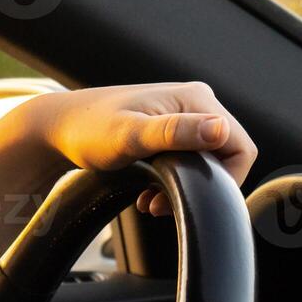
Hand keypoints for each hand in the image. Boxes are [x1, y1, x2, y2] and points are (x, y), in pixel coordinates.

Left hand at [25, 82, 258, 213]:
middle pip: (227, 156)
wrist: (59, 127)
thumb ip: (175, 133)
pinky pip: (190, 160)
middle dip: (202, 186)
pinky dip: (174, 182)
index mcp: (196, 99)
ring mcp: (183, 115)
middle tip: (162, 202)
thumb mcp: (131, 136)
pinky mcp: (171, 128)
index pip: (242, 146)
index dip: (226, 179)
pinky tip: (148, 192)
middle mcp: (195, 102)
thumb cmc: (89, 130)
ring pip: (207, 162)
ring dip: (186, 187)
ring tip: (151, 200)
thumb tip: (220, 129)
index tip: (191, 196)